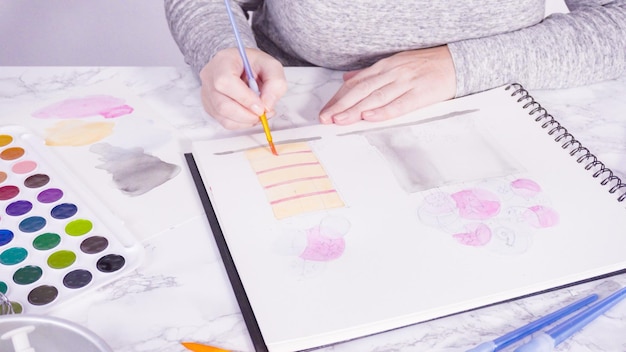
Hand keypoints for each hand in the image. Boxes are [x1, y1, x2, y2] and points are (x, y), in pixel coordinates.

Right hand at [199, 47, 286, 128]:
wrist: (243, 66)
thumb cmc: (255, 64)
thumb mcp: (271, 66)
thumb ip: (275, 83)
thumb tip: (267, 106)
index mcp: (223, 61)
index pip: (225, 82)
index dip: (244, 98)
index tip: (261, 107)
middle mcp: (210, 77)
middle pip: (222, 104)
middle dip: (246, 115)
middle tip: (263, 114)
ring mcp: (207, 93)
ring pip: (223, 116)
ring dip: (245, 121)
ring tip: (259, 114)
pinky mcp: (210, 106)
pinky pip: (224, 121)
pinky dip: (241, 123)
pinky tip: (250, 115)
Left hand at [319, 45, 455, 124]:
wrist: (458, 63)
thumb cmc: (425, 66)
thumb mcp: (395, 64)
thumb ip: (370, 74)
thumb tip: (347, 79)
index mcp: (385, 67)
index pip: (355, 83)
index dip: (338, 98)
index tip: (325, 111)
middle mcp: (392, 73)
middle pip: (361, 90)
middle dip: (341, 105)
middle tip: (326, 119)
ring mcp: (406, 82)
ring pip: (376, 97)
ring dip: (355, 110)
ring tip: (340, 120)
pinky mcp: (421, 94)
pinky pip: (399, 104)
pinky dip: (383, 111)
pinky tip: (369, 116)